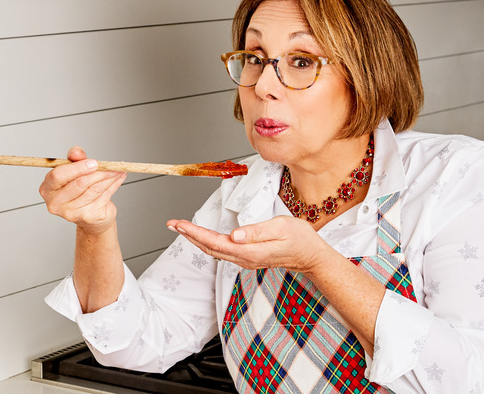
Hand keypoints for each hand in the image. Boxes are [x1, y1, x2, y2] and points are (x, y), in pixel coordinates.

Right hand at [39, 146, 126, 233]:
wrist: (90, 216)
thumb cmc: (79, 189)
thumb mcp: (74, 170)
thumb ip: (74, 158)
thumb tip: (76, 153)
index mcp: (47, 189)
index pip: (58, 176)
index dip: (77, 168)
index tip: (93, 162)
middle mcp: (56, 203)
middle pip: (79, 183)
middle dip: (98, 172)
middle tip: (110, 165)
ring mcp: (71, 213)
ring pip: (94, 189)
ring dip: (109, 177)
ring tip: (117, 169)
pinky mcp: (87, 217)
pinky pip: (103, 196)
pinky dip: (113, 185)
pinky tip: (118, 178)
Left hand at [166, 216, 327, 272]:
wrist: (311, 257)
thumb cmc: (300, 239)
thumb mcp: (282, 228)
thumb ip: (257, 232)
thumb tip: (235, 235)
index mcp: (250, 251)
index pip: (216, 242)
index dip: (195, 233)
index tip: (180, 224)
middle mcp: (244, 258)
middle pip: (210, 248)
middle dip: (189, 235)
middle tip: (172, 224)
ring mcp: (245, 260)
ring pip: (214, 251)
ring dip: (195, 239)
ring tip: (180, 227)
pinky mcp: (247, 257)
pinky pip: (222, 251)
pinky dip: (207, 243)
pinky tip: (200, 237)